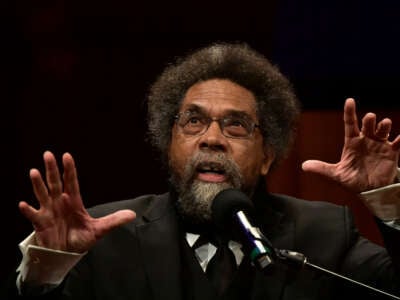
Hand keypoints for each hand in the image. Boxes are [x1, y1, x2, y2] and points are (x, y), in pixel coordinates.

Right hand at [18, 151, 135, 252]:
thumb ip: (114, 221)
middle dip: (52, 169)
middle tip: (48, 154)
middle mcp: (60, 202)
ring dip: (38, 184)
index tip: (67, 155)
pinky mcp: (41, 223)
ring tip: (34, 171)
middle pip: (55, 182)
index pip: (71, 181)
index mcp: (74, 201)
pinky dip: (28, 210)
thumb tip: (133, 214)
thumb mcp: (99, 230)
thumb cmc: (80, 238)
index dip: (69, 169)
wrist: (65, 254)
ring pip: (43, 194)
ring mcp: (49, 211)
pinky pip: (33, 215)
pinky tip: (23, 204)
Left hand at [302, 98, 399, 192]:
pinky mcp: (392, 153)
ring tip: (384, 124)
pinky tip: (399, 138)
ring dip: (384, 126)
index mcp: (352, 142)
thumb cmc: (352, 180)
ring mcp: (379, 145)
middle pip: (367, 125)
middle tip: (369, 118)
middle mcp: (366, 140)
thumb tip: (304, 166)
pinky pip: (398, 144)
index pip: (350, 123)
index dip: (350, 112)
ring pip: (382, 130)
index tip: (350, 100)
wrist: (369, 191)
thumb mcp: (336, 175)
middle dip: (369, 120)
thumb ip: (322, 169)